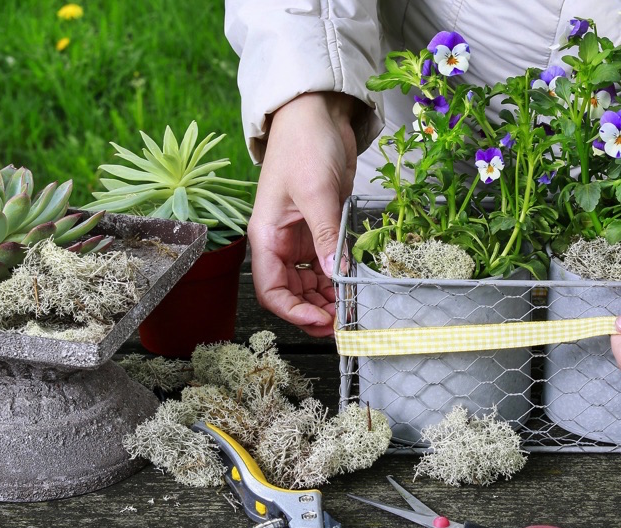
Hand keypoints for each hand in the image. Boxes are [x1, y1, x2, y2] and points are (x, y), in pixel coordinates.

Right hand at [249, 92, 360, 336]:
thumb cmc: (304, 143)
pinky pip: (327, 265)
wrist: (318, 112)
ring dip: (328, 299)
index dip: (294, 311)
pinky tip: (355, 286)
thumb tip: (334, 276)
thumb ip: (325, 235)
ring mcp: (302, 237)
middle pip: (292, 293)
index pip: (271, 290)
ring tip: (352, 308)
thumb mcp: (315, 190)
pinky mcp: (322, 229)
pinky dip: (338, 279)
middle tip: (345, 322)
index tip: (323, 318)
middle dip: (315, 311)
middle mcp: (281, 242)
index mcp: (266, 236)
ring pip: (310, 284)